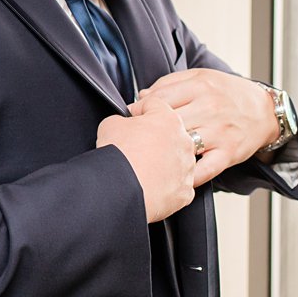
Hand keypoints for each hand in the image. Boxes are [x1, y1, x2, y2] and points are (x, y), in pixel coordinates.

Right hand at [97, 95, 195, 221]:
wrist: (122, 189)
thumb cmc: (119, 156)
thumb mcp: (109, 124)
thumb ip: (121, 119)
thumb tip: (122, 125)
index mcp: (168, 119)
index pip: (155, 105)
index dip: (138, 110)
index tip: (130, 118)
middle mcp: (184, 142)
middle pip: (169, 134)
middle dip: (154, 137)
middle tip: (135, 144)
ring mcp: (187, 168)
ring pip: (176, 160)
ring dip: (162, 161)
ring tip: (142, 167)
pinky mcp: (185, 191)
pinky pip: (176, 184)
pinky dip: (165, 184)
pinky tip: (149, 184)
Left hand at [129, 69, 277, 181]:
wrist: (265, 111)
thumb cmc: (228, 93)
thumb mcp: (200, 77)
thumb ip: (168, 83)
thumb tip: (141, 96)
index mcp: (200, 86)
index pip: (160, 98)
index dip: (141, 109)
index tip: (134, 116)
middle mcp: (210, 108)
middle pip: (167, 122)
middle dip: (148, 130)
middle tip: (139, 137)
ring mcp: (220, 132)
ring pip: (182, 144)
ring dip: (164, 152)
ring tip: (154, 154)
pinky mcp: (228, 153)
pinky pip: (204, 169)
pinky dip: (188, 175)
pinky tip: (176, 174)